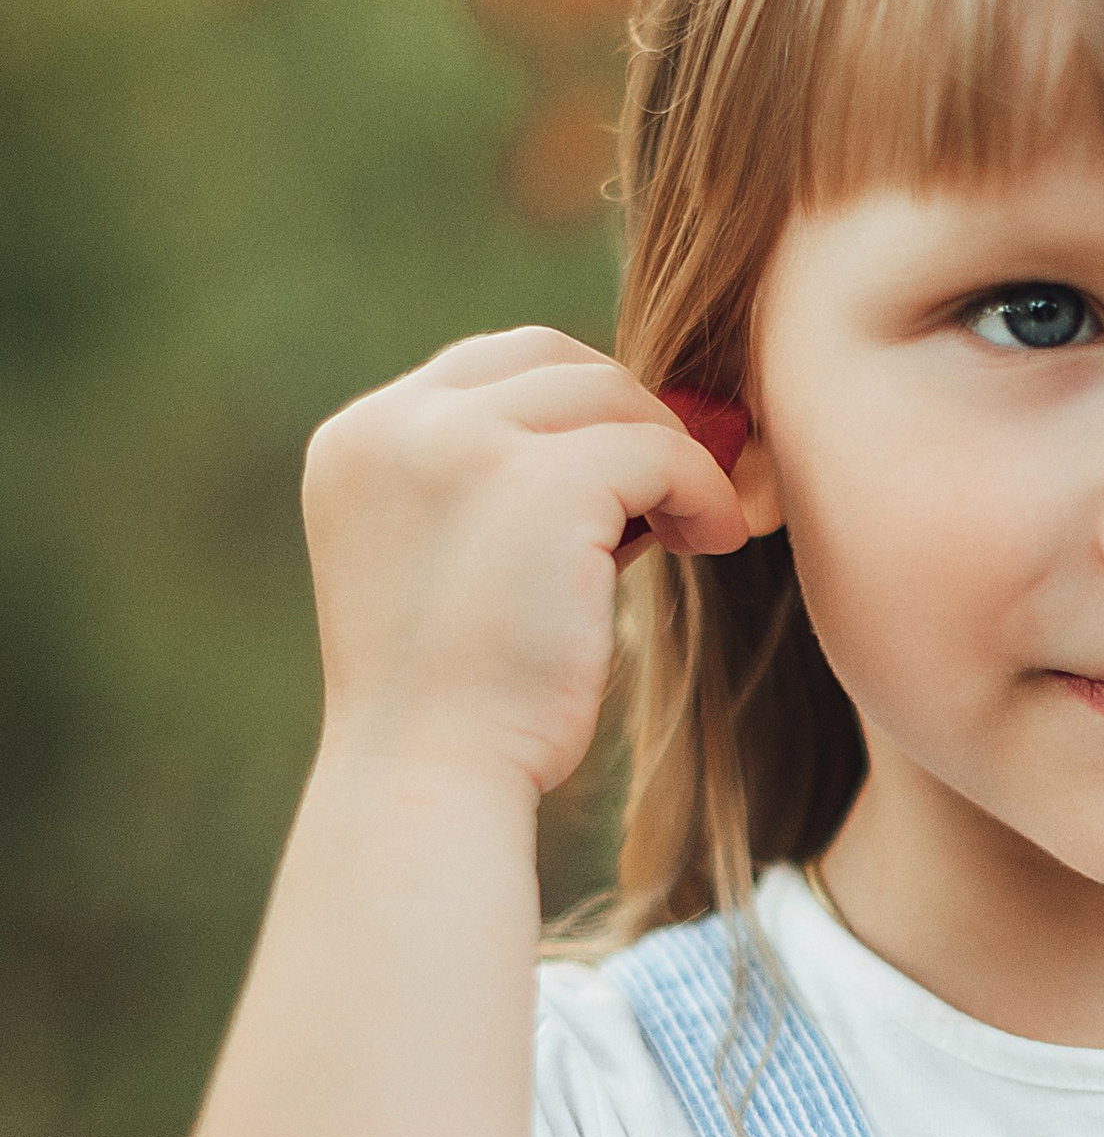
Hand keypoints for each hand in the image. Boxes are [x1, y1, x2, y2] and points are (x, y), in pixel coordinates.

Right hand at [301, 328, 760, 800]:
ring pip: (612, 395)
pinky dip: (701, 487)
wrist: (431, 778)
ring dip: (669, 452)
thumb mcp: (445, 560)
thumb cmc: (457, 697)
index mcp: (358, 442)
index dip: (573, 407)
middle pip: (551, 358)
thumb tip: (632, 432)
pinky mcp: (544, 483)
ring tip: (694, 523)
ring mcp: (462, 445)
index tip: (626, 471)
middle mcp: (396, 425)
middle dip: (626, 414)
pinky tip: (712, 539)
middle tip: (672, 489)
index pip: (489, 369)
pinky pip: (659, 450)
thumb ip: (498, 484)